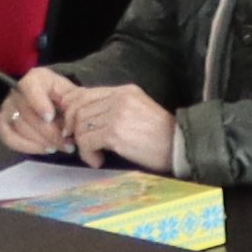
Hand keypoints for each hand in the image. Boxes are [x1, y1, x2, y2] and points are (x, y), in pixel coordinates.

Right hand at [0, 65, 87, 153]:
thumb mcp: (72, 94)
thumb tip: (73, 119)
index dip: (39, 103)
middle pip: (27, 113)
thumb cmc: (65, 97)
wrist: (54, 103)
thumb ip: (73, 103)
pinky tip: (45, 149)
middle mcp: (16, 92)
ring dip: (42, 141)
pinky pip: (9, 138)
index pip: (30, 87)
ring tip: (61, 147)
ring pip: (20, 128)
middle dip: (49, 132)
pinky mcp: (3, 124)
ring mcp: (7, 108)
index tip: (50, 117)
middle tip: (68, 144)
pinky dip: (28, 147)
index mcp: (35, 79)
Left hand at [64, 82, 181, 169]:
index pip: (84, 93)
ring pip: (80, 126)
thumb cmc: (160, 135)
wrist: (180, 147)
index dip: (72, 111)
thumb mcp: (138, 111)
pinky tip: (98, 160)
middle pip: (78, 109)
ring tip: (95, 154)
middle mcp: (120, 98)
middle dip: (74, 129)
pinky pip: (86, 141)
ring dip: (82, 144)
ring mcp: (117, 114)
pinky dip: (88, 154)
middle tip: (81, 144)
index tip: (73, 127)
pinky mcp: (115, 133)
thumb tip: (80, 117)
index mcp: (126, 91)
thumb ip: (112, 108)